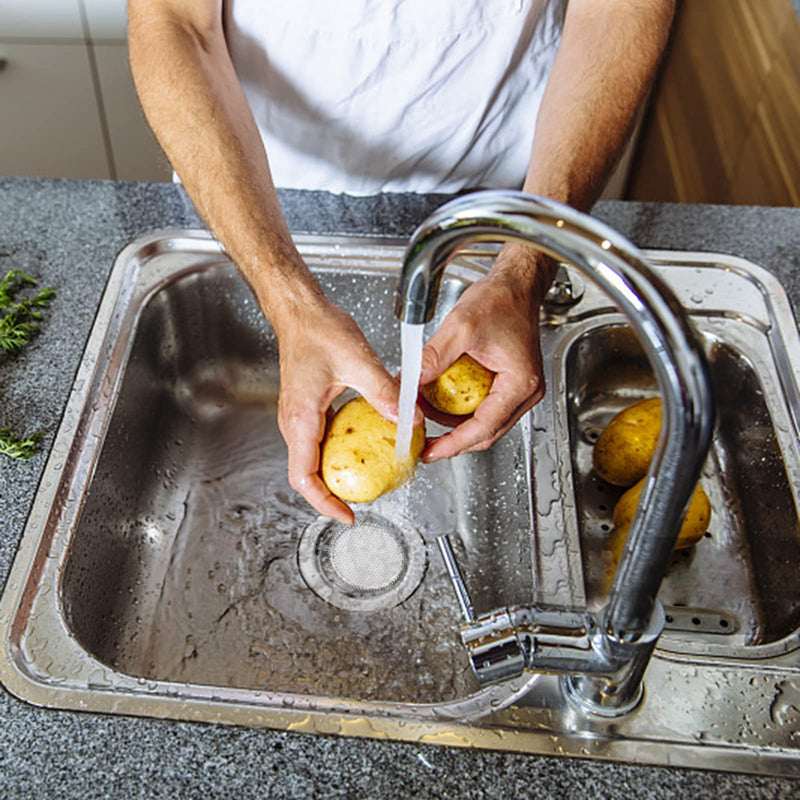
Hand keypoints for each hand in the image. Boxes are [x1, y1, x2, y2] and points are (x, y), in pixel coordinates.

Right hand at [274, 295, 410, 524]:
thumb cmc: (316, 329)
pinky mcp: (308, 409)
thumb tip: (409, 419)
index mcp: (301, 418)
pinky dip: (338, 453)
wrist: (300, 311)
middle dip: (334, 494)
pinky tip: (362, 447)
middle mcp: (295, 422)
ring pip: (313, 460)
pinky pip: (320, 442)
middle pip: (308, 475)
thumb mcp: (358, 361)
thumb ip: (384, 392)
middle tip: (363, 502)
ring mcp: (299, 417)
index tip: (347, 515)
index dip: (324, 503)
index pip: (305, 477)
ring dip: (336, 475)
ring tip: (365, 479)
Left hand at [419, 244, 553, 461]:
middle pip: (487, 432)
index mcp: (520, 384)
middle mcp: (526, 391)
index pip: (484, 428)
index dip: (454, 444)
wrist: (516, 285)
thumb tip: (409, 384)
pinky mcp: (510, 383)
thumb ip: (434, 358)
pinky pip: (486, 407)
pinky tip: (441, 403)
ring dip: (456, 425)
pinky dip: (462, 410)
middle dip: (453, 439)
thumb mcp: (460, 328)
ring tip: (427, 417)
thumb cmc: (501, 300)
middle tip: (426, 443)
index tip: (432, 451)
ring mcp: (520, 389)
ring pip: (486, 422)